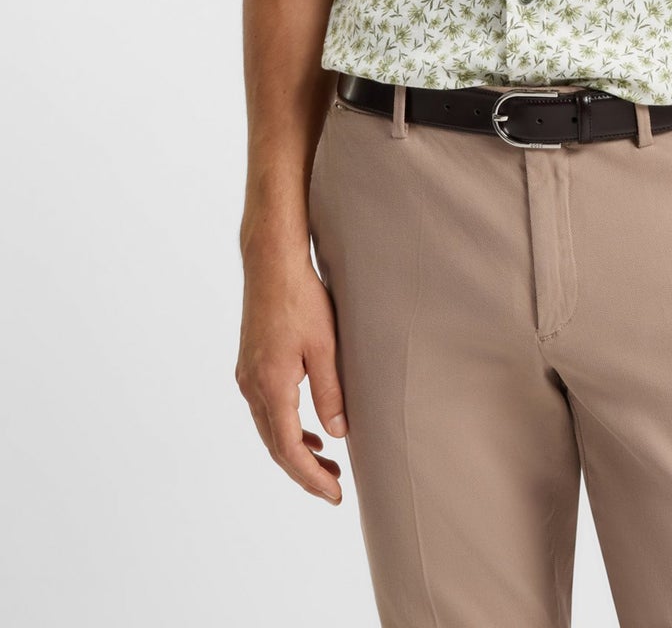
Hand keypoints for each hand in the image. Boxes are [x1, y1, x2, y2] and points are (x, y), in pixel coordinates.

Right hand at [236, 254, 348, 503]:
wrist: (271, 263)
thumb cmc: (302, 298)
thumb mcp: (325, 345)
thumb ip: (330, 392)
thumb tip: (338, 434)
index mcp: (271, 385)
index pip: (289, 449)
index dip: (311, 477)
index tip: (335, 495)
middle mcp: (252, 386)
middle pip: (276, 446)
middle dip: (304, 471)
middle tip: (334, 488)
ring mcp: (247, 376)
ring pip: (269, 430)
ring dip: (296, 451)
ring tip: (328, 465)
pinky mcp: (249, 366)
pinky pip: (266, 411)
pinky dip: (286, 428)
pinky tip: (308, 431)